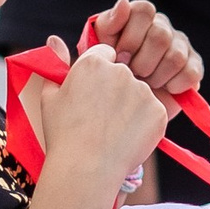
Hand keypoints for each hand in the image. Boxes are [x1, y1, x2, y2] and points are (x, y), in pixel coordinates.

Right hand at [35, 41, 167, 201]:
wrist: (85, 168)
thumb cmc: (63, 134)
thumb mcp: (50, 96)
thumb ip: (56, 64)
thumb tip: (54, 40)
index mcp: (93, 63)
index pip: (104, 55)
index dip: (99, 74)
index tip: (93, 94)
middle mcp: (121, 71)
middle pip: (124, 73)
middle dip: (117, 89)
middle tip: (103, 117)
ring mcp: (143, 91)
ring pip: (140, 93)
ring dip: (131, 107)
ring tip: (113, 131)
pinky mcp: (159, 111)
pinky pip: (153, 113)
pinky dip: (144, 124)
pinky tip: (126, 138)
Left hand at [83, 0, 200, 100]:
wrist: (119, 100)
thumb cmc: (107, 69)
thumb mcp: (99, 45)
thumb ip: (109, 23)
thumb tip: (124, 3)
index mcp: (140, 16)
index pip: (145, 10)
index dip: (131, 36)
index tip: (118, 56)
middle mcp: (163, 26)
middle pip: (161, 36)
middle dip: (141, 62)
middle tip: (130, 74)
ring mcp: (181, 45)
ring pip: (175, 57)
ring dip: (155, 77)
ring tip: (144, 84)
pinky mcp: (194, 67)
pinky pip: (191, 74)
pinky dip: (173, 86)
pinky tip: (161, 89)